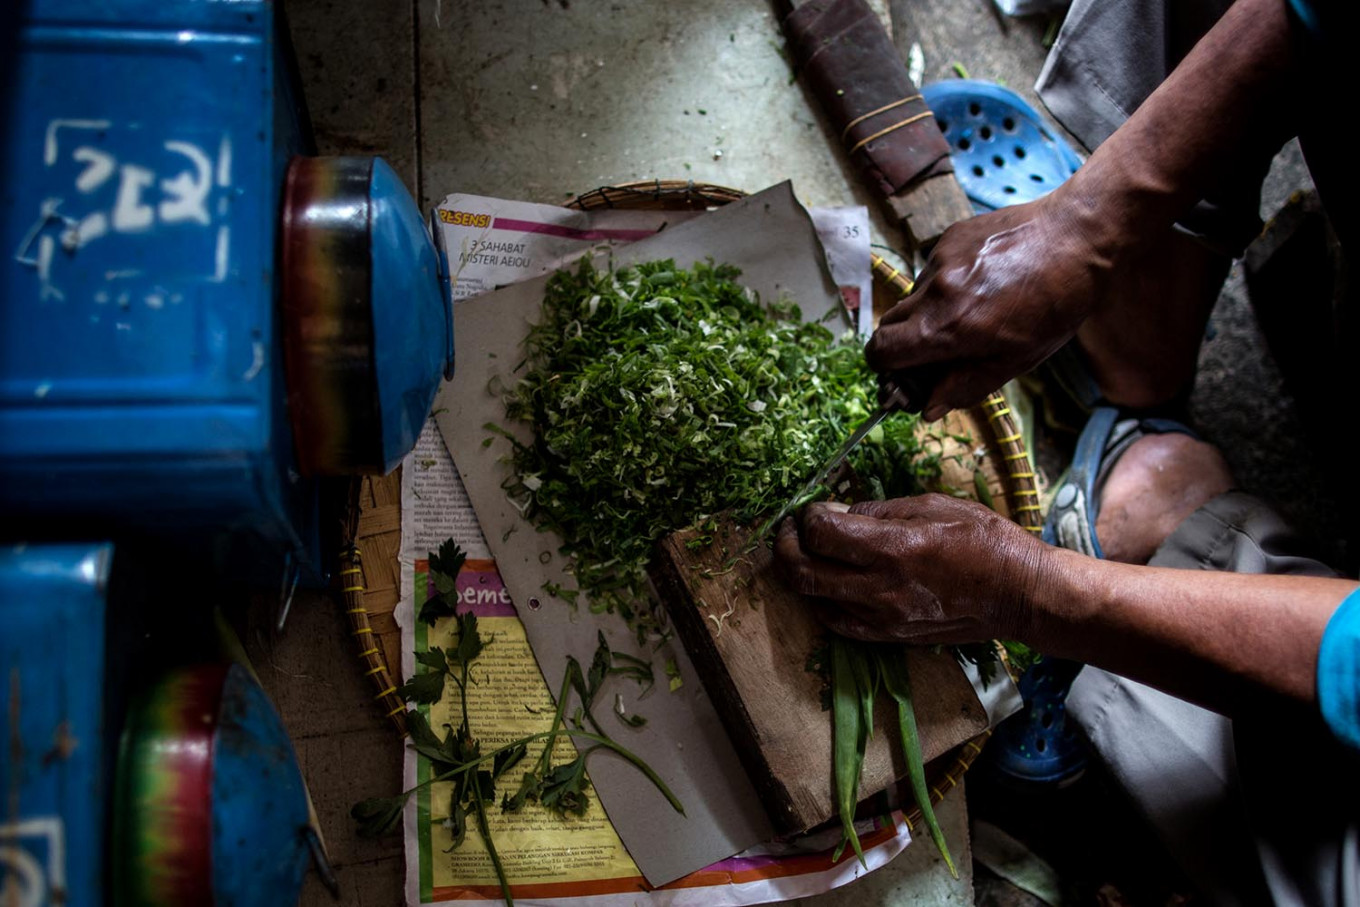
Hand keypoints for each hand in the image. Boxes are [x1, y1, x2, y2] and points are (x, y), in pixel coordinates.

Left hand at [773, 496, 1050, 644]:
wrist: (1019, 595)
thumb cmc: (984, 541)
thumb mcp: (933, 505)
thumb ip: (879, 510)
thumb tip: (839, 513)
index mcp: (895, 548)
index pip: (822, 533)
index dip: (807, 516)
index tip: (813, 508)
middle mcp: (882, 588)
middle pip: (803, 571)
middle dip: (785, 546)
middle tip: (789, 530)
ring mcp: (883, 618)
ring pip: (814, 598)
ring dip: (798, 572)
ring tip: (802, 552)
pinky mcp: (888, 637)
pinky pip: (836, 622)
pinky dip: (820, 600)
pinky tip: (824, 583)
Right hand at [866, 194, 1119, 419]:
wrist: (1077, 236)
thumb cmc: (1056, 303)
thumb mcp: (1017, 359)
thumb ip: (966, 385)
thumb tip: (929, 408)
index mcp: (948, 327)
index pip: (883, 351)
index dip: (886, 367)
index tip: (903, 372)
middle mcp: (935, 292)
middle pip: (889, 324)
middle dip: (903, 342)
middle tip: (935, 350)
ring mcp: (939, 260)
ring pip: (913, 297)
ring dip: (929, 312)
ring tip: (974, 309)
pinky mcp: (950, 238)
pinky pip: (932, 270)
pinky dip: (946, 284)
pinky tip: (983, 281)